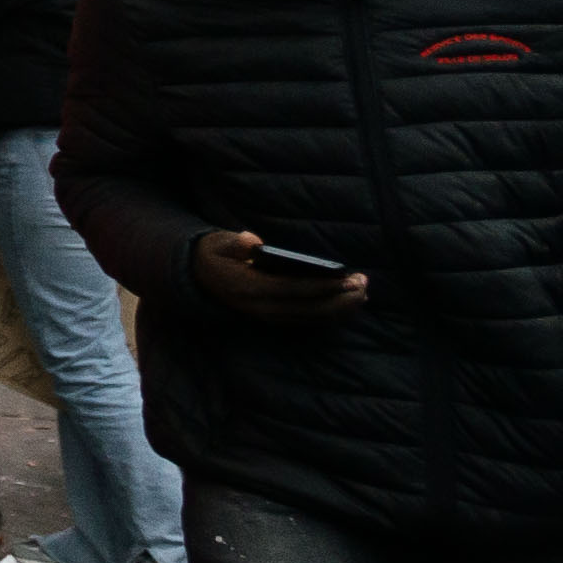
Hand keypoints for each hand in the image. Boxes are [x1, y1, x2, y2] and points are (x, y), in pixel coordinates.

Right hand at [189, 230, 366, 319]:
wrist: (198, 278)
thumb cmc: (215, 255)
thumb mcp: (218, 243)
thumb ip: (235, 243)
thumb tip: (253, 241)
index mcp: (250, 288)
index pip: (295, 290)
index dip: (324, 287)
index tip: (349, 279)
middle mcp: (262, 308)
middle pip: (309, 309)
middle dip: (341, 299)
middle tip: (364, 285)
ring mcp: (268, 317)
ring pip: (311, 318)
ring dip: (339, 309)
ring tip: (362, 295)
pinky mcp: (274, 319)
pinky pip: (307, 321)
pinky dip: (329, 315)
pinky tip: (345, 305)